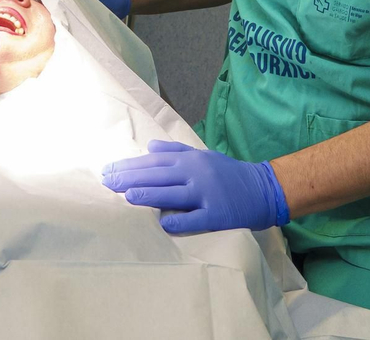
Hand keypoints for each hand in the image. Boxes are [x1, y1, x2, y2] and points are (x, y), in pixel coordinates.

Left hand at [101, 141, 288, 233]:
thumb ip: (176, 151)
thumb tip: (149, 147)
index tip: (108, 170)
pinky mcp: (218, 215)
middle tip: (106, 182)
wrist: (263, 189)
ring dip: (150, 195)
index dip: (130, 166)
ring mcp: (207, 195)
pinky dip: (180, 220)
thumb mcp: (203, 155)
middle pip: (159, 176)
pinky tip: (163, 223)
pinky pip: (196, 218)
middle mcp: (196, 174)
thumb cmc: (228, 173)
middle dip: (131, 178)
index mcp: (191, 160)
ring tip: (128, 196)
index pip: (154, 162)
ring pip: (174, 195)